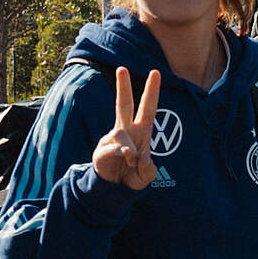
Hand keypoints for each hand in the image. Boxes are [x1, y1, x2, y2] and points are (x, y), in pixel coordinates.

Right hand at [92, 68, 160, 189]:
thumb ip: (149, 169)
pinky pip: (113, 147)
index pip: (147, 107)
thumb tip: (141, 158)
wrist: (114, 190)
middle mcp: (126, 130)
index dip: (152, 91)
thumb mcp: (146, 176)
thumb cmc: (133, 177)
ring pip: (122, 134)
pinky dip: (121, 154)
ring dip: (130, 150)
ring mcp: (112, 139)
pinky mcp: (102, 149)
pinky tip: (125, 158)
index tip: (156, 72)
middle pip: (123, 104)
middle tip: (121, 68)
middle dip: (122, 86)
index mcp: (142, 131)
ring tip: (132, 162)